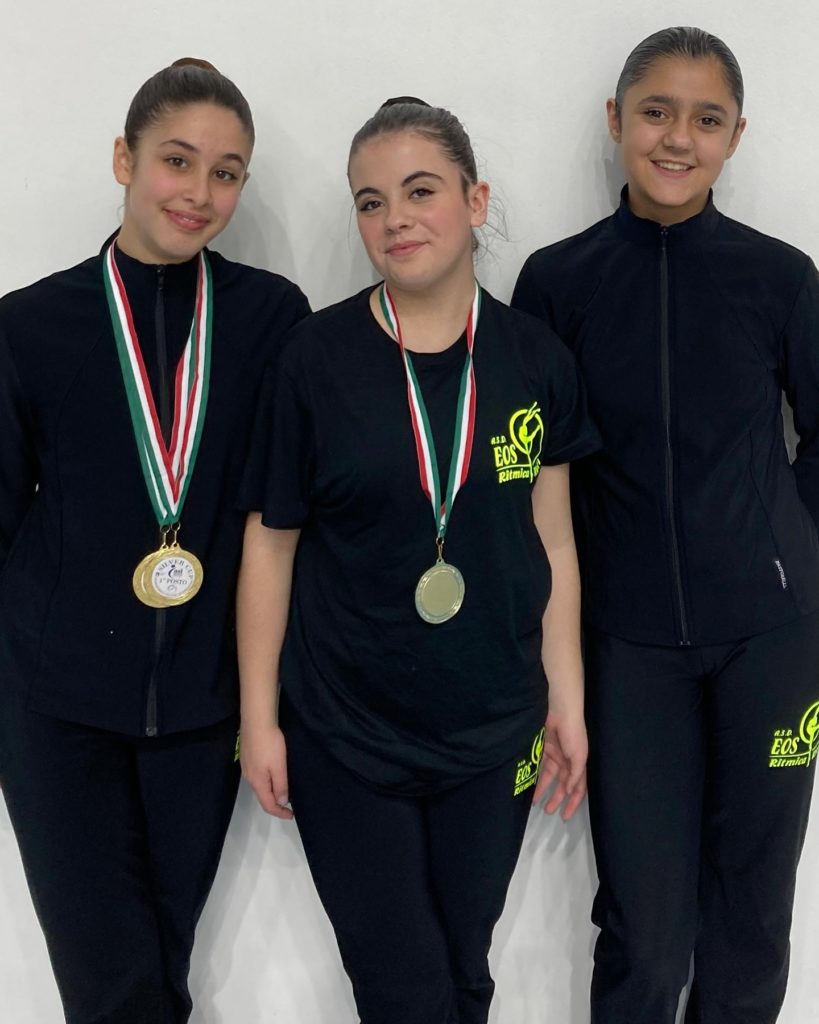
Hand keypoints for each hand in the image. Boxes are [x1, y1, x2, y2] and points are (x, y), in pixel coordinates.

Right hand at [240, 720, 292, 819]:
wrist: (256, 721)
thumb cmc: (270, 744)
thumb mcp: (279, 767)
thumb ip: (280, 786)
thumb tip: (281, 802)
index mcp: (257, 782)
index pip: (267, 805)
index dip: (279, 813)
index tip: (292, 815)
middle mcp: (249, 777)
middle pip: (262, 796)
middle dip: (275, 802)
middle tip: (290, 803)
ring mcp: (246, 766)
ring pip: (259, 785)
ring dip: (271, 791)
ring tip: (284, 789)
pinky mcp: (247, 757)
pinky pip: (258, 775)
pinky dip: (267, 780)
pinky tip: (274, 773)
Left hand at [532, 706, 587, 820]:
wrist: (560, 710)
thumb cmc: (573, 733)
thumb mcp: (579, 756)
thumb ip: (575, 775)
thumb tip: (570, 790)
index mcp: (580, 765)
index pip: (578, 789)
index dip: (573, 803)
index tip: (565, 817)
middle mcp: (568, 762)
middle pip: (563, 785)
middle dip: (557, 799)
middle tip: (548, 812)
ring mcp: (555, 755)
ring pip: (549, 777)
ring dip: (543, 790)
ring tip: (535, 802)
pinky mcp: (543, 749)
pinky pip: (540, 766)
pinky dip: (536, 775)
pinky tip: (530, 784)